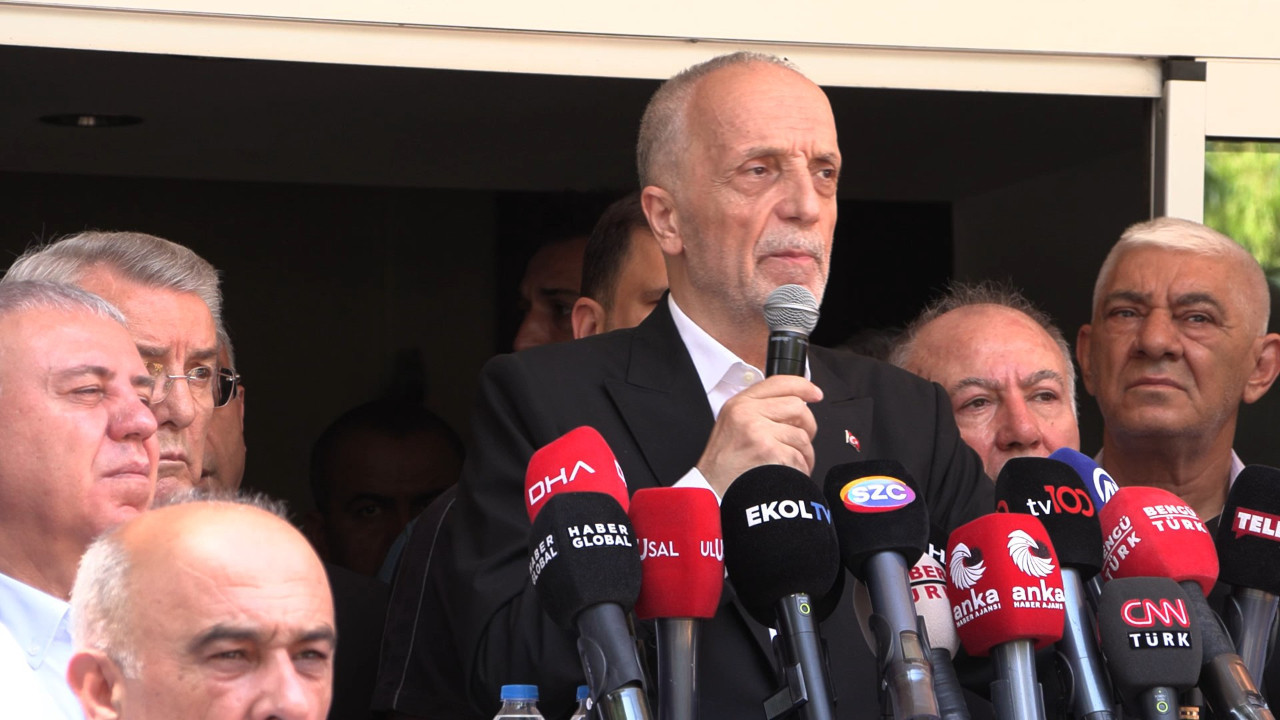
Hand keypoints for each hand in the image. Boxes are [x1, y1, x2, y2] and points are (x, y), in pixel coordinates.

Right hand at [696, 374, 822, 496]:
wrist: (710, 492)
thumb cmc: (722, 465)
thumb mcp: (731, 425)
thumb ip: (758, 411)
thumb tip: (794, 406)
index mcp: (738, 404)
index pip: (778, 383)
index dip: (803, 386)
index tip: (815, 394)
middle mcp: (747, 414)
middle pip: (797, 407)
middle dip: (808, 426)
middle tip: (801, 440)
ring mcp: (758, 433)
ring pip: (801, 436)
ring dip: (804, 454)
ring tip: (790, 463)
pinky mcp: (769, 453)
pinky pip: (799, 458)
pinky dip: (799, 470)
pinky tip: (787, 474)